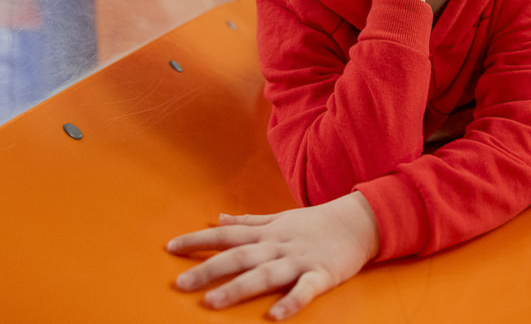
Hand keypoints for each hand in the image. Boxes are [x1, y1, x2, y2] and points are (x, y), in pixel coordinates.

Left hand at [167, 192, 380, 318]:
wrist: (359, 221)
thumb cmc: (315, 223)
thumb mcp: (280, 218)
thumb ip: (248, 222)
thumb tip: (218, 218)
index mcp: (267, 232)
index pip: (226, 235)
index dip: (198, 240)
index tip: (171, 248)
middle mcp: (278, 245)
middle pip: (238, 256)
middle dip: (208, 269)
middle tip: (180, 284)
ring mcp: (299, 260)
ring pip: (264, 274)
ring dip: (238, 288)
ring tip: (212, 302)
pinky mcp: (321, 275)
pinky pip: (303, 290)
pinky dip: (289, 302)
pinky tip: (273, 317)